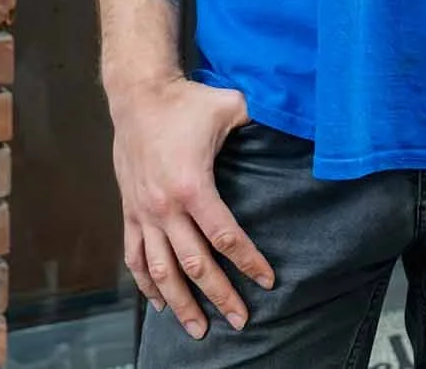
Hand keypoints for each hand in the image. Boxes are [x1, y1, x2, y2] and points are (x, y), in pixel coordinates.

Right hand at [111, 76, 272, 338]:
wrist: (137, 95)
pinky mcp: (129, 211)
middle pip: (194, 264)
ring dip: (179, 302)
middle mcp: (165, 207)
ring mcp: (143, 212)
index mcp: (192, 186)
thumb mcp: (230, 105)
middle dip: (219, 295)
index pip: (225, 236)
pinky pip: (135, 256)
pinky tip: (158, 302)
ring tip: (197, 329)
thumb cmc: (187, 101)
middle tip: (240, 320)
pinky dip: (145, 283)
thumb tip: (296, 115)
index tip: (268, 280)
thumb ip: (262, 117)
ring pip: (159, 270)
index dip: (249, 261)